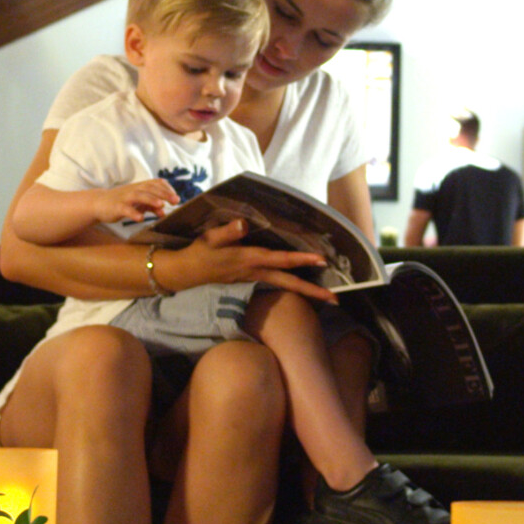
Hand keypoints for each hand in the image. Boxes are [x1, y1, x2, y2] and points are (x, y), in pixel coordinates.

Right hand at [92, 178, 179, 223]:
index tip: (176, 198)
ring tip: (161, 205)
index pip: (157, 183)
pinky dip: (133, 213)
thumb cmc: (122, 202)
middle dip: (164, 194)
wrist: (99, 203)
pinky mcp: (117, 206)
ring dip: (151, 199)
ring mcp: (125, 197)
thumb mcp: (139, 204)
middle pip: (151, 188)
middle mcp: (134, 189)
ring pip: (139, 195)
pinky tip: (141, 218)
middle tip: (175, 201)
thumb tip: (164, 212)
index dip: (167, 189)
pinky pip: (126, 209)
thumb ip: (151, 207)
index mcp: (141, 187)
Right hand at [168, 219, 337, 303]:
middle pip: (289, 283)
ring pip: (285, 285)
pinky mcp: (251, 279)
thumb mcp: (210, 239)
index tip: (321, 260)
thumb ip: (227, 231)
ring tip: (328, 297)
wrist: (186, 272)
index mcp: (249, 260)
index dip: (301, 259)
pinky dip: (293, 284)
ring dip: (307, 291)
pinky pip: (277, 283)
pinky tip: (303, 285)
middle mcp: (255, 272)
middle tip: (337, 299)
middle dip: (313, 292)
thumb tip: (244, 224)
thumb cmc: (199, 252)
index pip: (280, 260)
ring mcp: (254, 278)